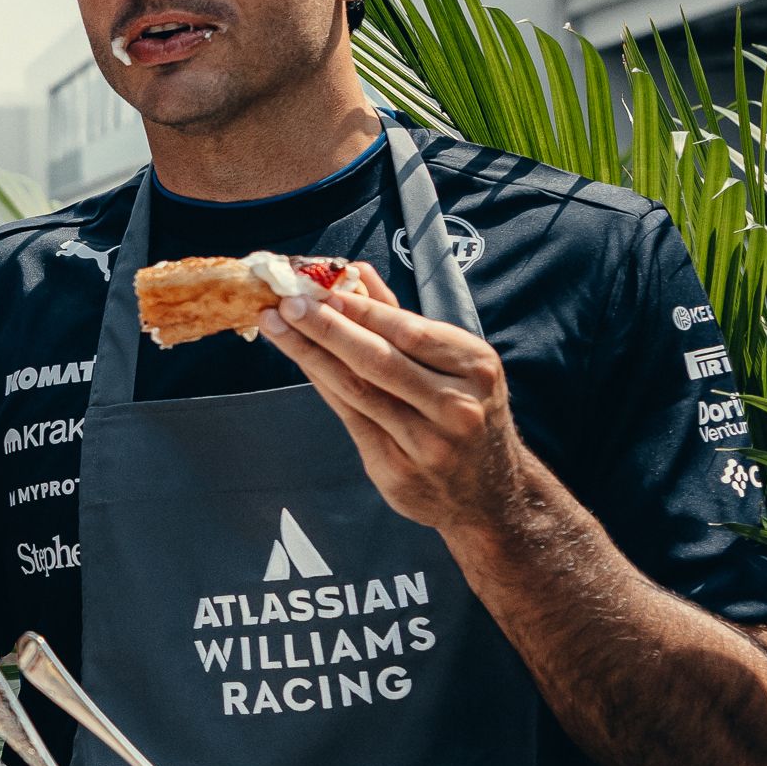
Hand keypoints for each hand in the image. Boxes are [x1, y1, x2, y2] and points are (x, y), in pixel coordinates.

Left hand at [258, 270, 531, 536]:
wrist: (489, 492)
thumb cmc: (466, 412)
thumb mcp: (456, 363)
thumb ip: (404, 318)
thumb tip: (357, 272)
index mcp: (476, 368)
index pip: (409, 332)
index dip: (360, 308)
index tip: (320, 288)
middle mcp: (456, 406)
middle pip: (379, 361)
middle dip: (327, 328)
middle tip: (287, 303)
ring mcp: (427, 444)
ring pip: (358, 390)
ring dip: (311, 354)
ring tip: (277, 327)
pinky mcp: (398, 471)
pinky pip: (351, 418)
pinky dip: (323, 385)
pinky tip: (301, 361)